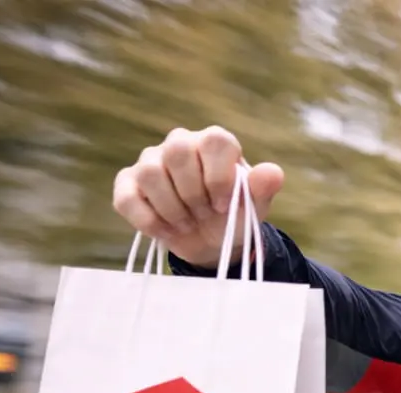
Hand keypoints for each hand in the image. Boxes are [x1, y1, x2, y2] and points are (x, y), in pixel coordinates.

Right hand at [112, 126, 283, 268]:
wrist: (213, 243)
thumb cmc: (234, 217)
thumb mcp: (253, 206)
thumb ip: (262, 188)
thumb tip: (273, 173)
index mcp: (214, 144)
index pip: (213, 141)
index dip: (218, 177)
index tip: (223, 205)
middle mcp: (180, 144)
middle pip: (176, 152)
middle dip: (193, 194)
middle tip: (205, 215)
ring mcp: (151, 162)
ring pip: (149, 173)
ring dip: (171, 209)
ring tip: (187, 224)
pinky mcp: (129, 185)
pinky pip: (126, 197)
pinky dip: (147, 221)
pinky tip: (166, 232)